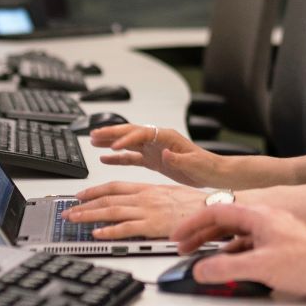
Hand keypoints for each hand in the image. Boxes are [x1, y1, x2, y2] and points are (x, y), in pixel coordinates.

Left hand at [62, 181, 206, 238]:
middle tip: (69, 210)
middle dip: (85, 204)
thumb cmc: (194, 203)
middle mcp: (144, 197)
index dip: (95, 190)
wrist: (210, 207)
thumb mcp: (169, 192)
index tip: (81, 195)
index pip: (114, 186)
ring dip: (90, 216)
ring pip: (112, 211)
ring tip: (74, 220)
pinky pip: (126, 228)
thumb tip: (138, 200)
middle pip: (108, 198)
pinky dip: (109, 231)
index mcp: (147, 188)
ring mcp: (147, 210)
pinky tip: (98, 234)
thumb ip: (151, 195)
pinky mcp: (152, 225)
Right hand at [89, 123, 221, 186]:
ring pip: (127, 143)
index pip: (142, 133)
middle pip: (130, 132)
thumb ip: (179, 158)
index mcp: (167, 137)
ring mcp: (153, 149)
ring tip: (92, 141)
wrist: (212, 172)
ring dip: (110, 142)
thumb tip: (165, 152)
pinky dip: (117, 157)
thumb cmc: (206, 165)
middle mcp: (157, 140)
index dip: (126, 139)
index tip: (113, 146)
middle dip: (111, 133)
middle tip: (93, 134)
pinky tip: (105, 158)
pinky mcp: (152, 160)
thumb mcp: (194, 162)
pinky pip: (131, 157)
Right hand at [171, 204, 305, 300]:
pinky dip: (233, 253)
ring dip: (216, 245)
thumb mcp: (261, 266)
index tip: (177, 234)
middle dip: (201, 234)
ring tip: (202, 257)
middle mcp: (264, 219)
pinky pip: (248, 245)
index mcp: (257, 215)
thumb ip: (227, 268)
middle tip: (183, 246)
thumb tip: (202, 269)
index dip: (192, 223)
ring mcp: (273, 231)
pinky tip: (231, 265)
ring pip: (236, 235)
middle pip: (224, 222)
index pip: (216, 212)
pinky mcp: (280, 246)